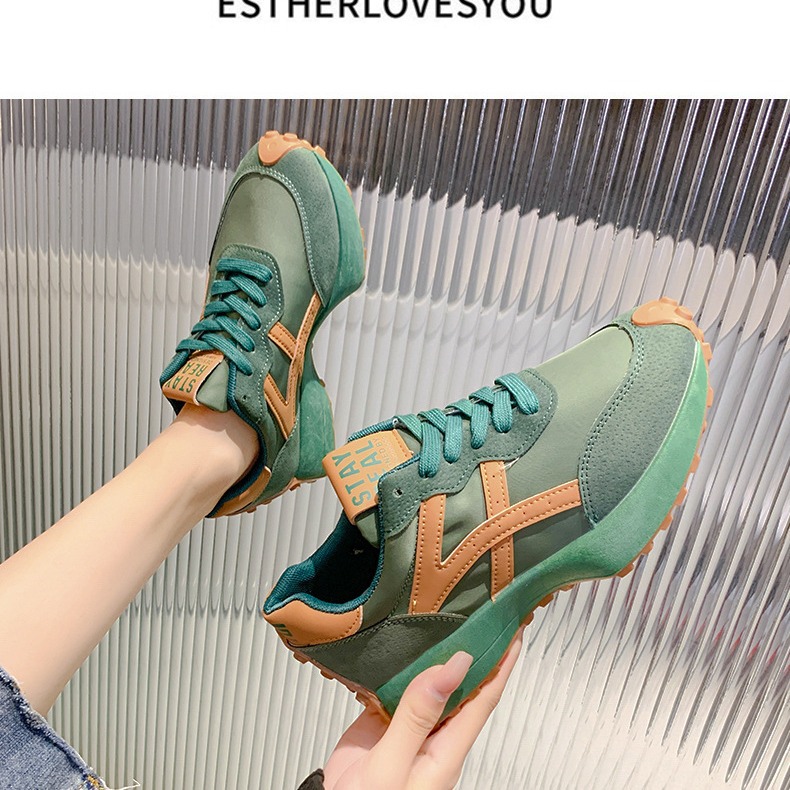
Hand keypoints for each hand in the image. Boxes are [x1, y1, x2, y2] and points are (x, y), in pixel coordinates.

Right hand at [322, 628, 523, 789]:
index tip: (514, 629)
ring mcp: (408, 725)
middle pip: (461, 682)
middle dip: (476, 647)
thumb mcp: (393, 765)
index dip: (502, 662)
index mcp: (447, 749)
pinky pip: (396, 683)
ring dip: (438, 650)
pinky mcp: (381, 720)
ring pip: (430, 679)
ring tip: (448, 615)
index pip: (485, 696)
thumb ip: (420, 716)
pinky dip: (400, 661)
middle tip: (483, 610)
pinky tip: (401, 642)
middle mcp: (432, 733)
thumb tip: (454, 666)